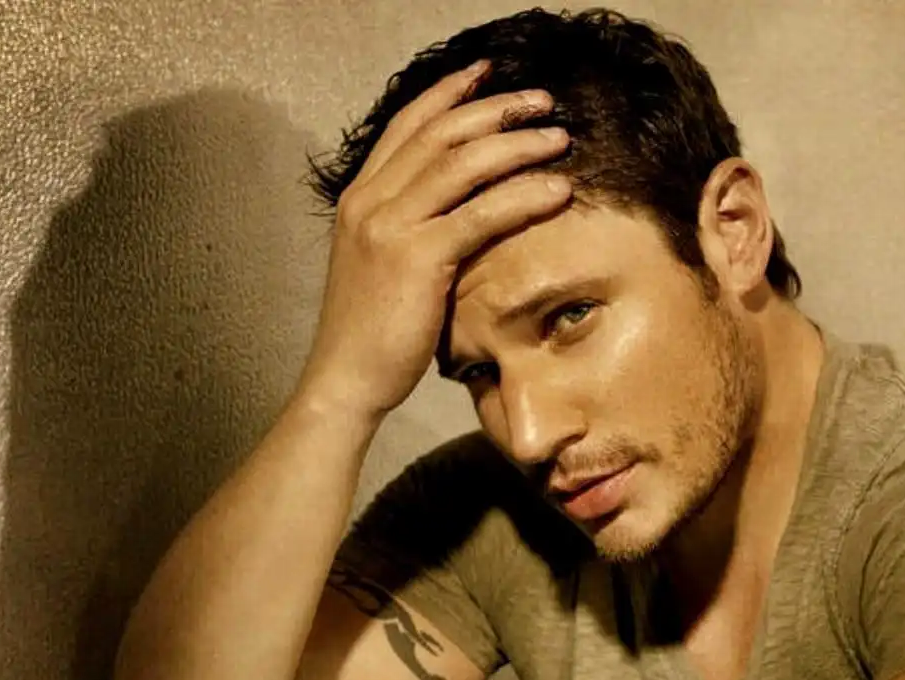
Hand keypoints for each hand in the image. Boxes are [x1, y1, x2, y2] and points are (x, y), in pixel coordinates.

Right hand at [300, 62, 571, 415]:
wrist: (346, 379)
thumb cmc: (371, 333)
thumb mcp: (381, 264)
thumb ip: (409, 228)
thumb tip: (458, 213)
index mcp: (360, 198)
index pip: (408, 125)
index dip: (450, 94)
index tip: (489, 76)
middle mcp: (370, 201)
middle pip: (441, 133)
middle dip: (496, 110)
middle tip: (543, 102)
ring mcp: (390, 226)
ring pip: (462, 163)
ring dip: (517, 144)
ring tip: (558, 139)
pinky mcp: (416, 257)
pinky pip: (479, 213)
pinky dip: (522, 196)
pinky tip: (556, 191)